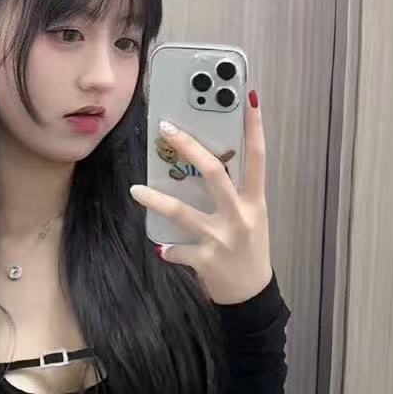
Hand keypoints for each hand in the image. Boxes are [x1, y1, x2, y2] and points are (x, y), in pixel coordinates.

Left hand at [128, 91, 272, 306]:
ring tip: (136, 189)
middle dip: (189, 147)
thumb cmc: (250, 250)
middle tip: (166, 129)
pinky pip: (177, 250)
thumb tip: (205, 164)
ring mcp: (222, 238)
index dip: (255, 127)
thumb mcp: (251, 217)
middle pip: (213, 173)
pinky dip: (168, 249)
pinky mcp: (206, 261)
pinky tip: (162, 247)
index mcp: (254, 201)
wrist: (252, 295)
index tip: (250, 98)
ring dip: (156, 200)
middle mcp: (239, 216)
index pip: (257, 158)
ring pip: (182, 212)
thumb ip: (234, 193)